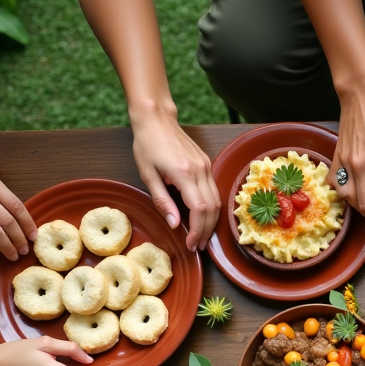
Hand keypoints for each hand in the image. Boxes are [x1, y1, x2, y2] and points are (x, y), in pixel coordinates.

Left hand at [131, 111, 217, 250]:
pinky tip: (203, 217)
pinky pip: (214, 190)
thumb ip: (162, 201)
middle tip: (197, 246)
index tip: (190, 243)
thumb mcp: (148, 175)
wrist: (157, 119)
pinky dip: (211, 208)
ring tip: (201, 236)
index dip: (197, 230)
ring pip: (217, 200)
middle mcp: (200, 170)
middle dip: (206, 230)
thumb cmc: (147, 144)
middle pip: (212, 208)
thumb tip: (175, 224)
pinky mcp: (207, 164)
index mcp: (184, 174)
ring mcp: (206, 166)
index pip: (199, 209)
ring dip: (211, 221)